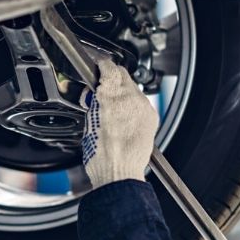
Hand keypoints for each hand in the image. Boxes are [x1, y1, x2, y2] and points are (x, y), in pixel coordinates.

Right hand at [81, 59, 157, 189]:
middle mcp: (131, 99)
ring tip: (110, 106)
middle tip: (100, 88)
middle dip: (111, 78)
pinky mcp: (151, 117)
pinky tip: (122, 116)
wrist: (120, 174)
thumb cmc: (102, 156)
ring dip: (121, 91)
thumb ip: (94, 103)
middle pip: (123, 75)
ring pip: (132, 88)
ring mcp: (144, 108)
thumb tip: (94, 95)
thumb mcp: (88, 123)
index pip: (109, 67)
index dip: (101, 65)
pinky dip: (131, 104)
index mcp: (112, 98)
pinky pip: (140, 102)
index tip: (97, 66)